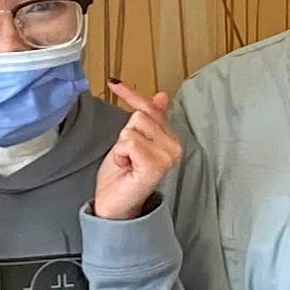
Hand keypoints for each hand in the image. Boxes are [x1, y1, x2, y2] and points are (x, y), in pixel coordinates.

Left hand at [96, 82, 182, 219]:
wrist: (115, 206)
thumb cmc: (121, 177)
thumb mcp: (131, 140)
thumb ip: (148, 119)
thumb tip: (161, 96)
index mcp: (170, 140)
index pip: (150, 109)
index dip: (131, 95)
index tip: (115, 84)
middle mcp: (174, 147)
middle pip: (140, 116)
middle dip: (125, 135)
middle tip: (127, 157)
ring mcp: (167, 157)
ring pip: (133, 127)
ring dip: (121, 146)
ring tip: (127, 163)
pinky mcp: (156, 165)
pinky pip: (129, 141)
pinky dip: (120, 154)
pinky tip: (126, 168)